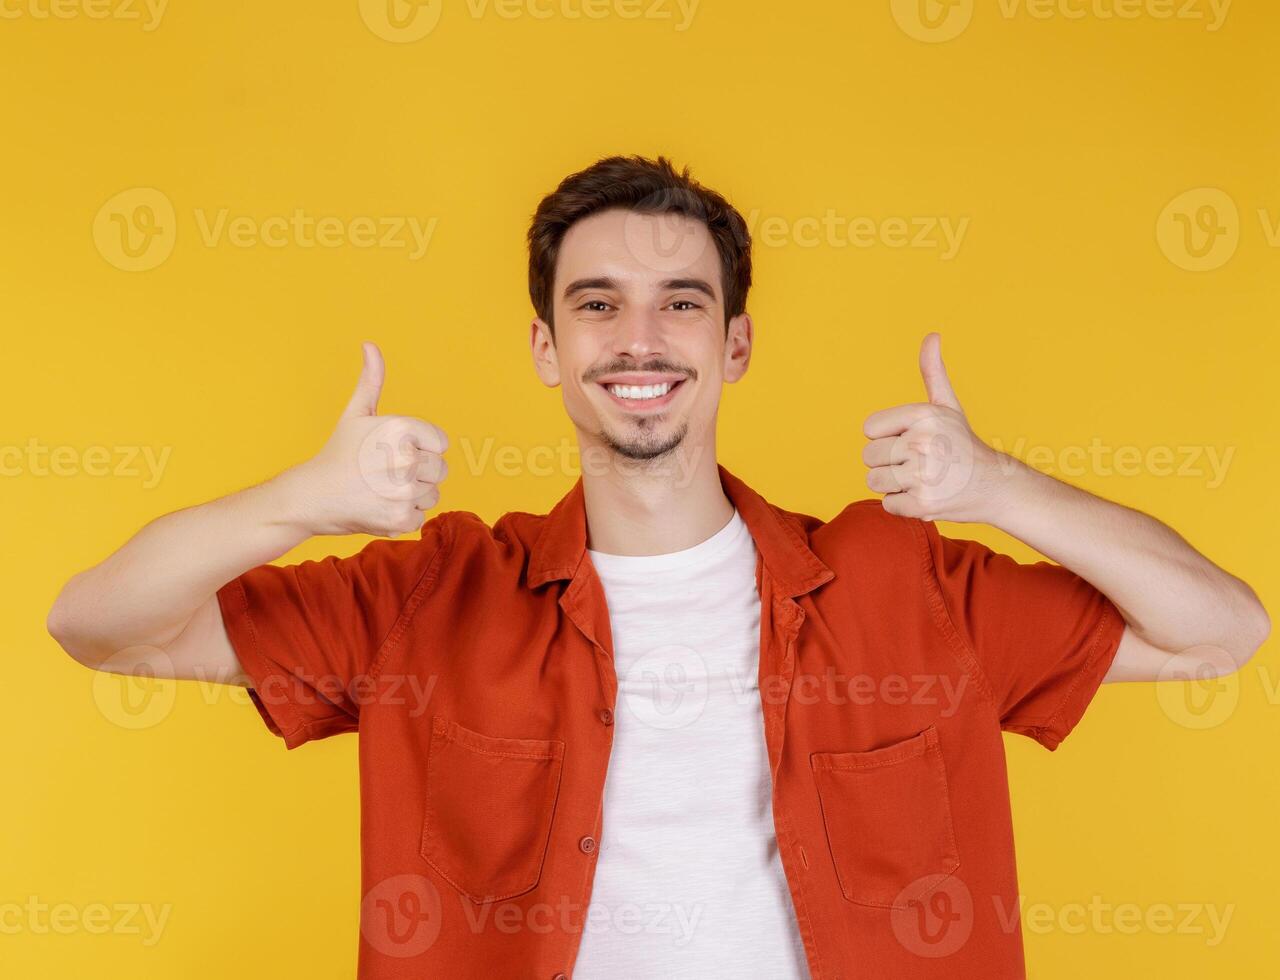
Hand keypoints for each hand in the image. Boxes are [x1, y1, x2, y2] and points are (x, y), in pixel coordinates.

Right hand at [279, 342, 448, 536]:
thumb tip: (370, 345)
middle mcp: (405, 459)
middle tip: (384, 473)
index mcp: (400, 429)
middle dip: (419, 473)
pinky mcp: (401, 518)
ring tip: (381, 489)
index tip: (393, 452)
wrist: (310, 497)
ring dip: (412, 495)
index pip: (441, 443)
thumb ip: (371, 380)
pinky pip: (421, 516)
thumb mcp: (355, 413)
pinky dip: (403, 515)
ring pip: (433, 494)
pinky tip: (378, 506)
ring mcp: (403, 491)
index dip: (421, 448)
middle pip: (441, 470)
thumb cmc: (338, 454)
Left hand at [861, 333, 1007, 523]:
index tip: (910, 439)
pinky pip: (888, 504)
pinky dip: (903, 505)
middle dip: (888, 462)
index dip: (885, 436)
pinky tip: (926, 495)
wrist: (994, 486)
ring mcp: (923, 474)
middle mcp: (923, 442)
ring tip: (921, 478)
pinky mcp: (923, 503)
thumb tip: (932, 335)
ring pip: (874, 481)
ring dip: (893, 484)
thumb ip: (933, 372)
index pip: (869, 429)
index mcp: (924, 415)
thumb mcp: (947, 405)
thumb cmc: (962, 444)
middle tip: (919, 462)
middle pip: (868, 456)